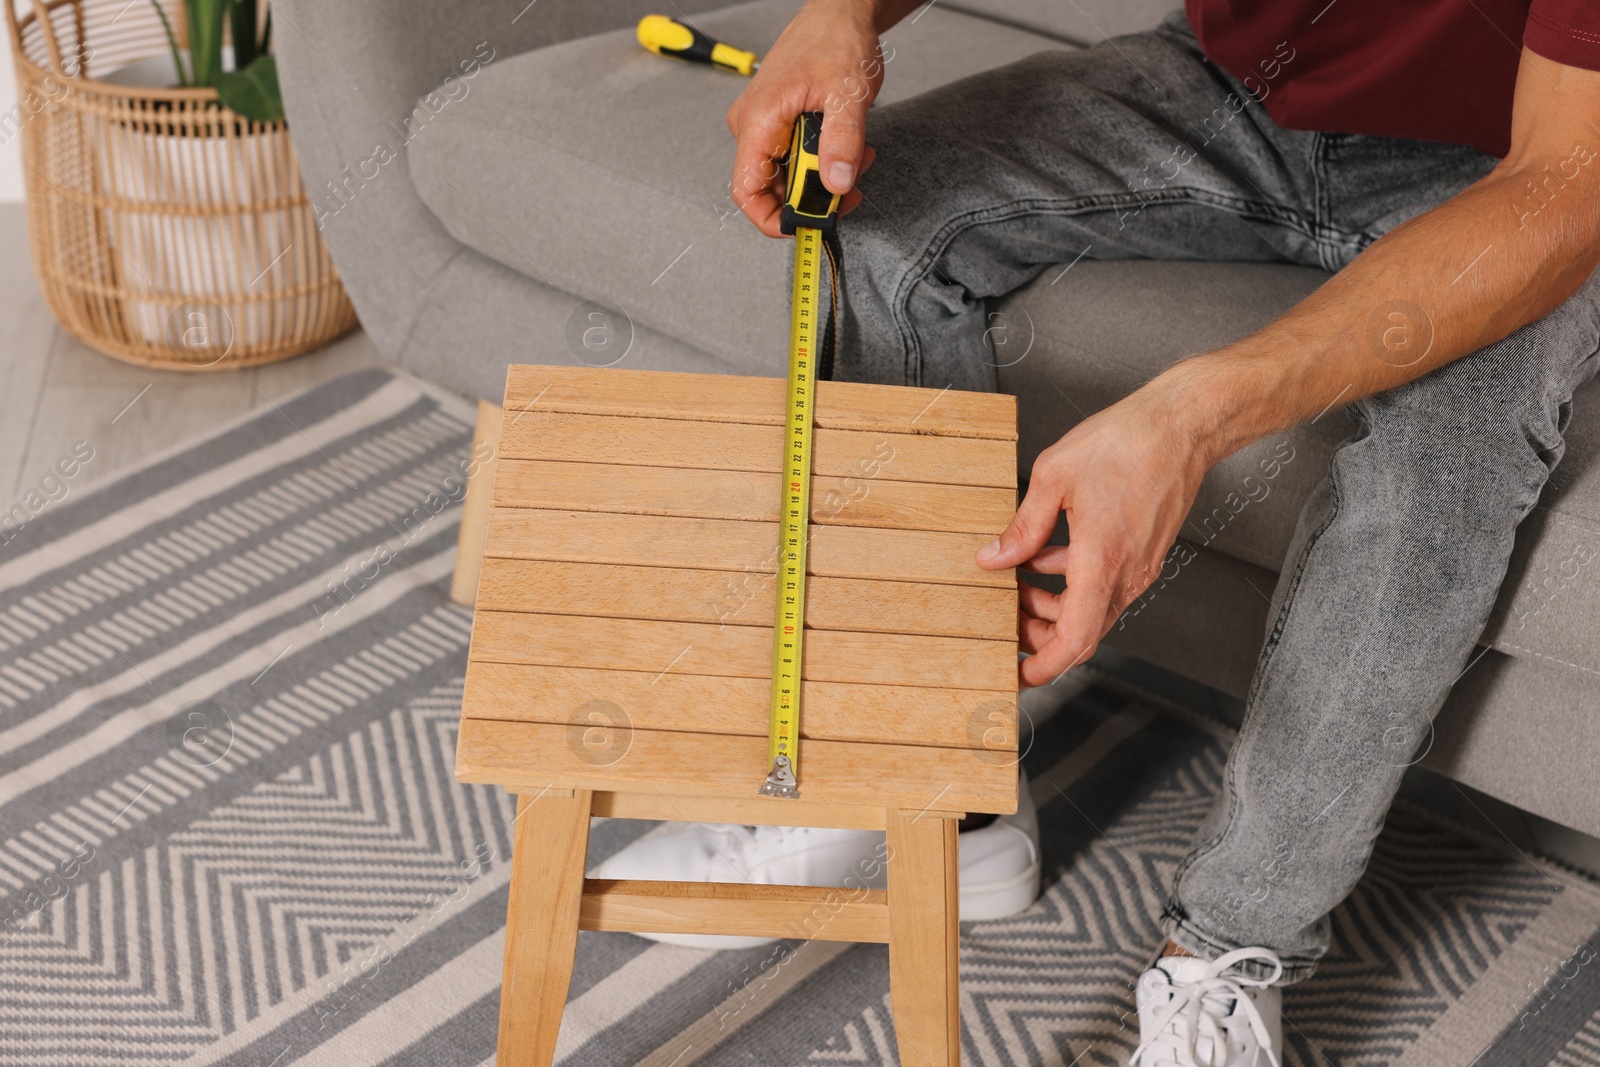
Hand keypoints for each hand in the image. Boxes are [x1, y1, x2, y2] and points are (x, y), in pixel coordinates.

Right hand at [726, 0, 889, 235]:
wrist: (839, 13)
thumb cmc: (836, 40)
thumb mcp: (848, 94)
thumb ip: (842, 142)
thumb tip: (836, 184)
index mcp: (758, 121)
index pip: (746, 191)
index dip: (771, 219)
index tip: (805, 227)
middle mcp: (752, 127)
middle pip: (771, 189)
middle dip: (813, 197)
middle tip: (851, 186)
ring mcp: (763, 126)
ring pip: (786, 176)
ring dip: (823, 179)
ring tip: (856, 158)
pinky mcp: (778, 125)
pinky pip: (793, 159)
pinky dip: (822, 163)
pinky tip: (846, 150)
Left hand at [977, 382, 1215, 688]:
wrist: (1184, 424)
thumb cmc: (1127, 442)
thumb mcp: (1055, 477)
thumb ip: (1023, 526)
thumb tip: (993, 558)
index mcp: (1103, 562)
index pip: (1075, 641)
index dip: (1044, 666)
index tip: (1018, 677)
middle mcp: (1127, 575)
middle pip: (1079, 632)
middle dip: (1037, 634)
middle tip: (1004, 617)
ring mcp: (1139, 566)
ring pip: (1089, 609)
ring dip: (1051, 606)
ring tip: (1015, 580)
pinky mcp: (1142, 553)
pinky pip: (1102, 585)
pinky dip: (1069, 582)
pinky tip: (1042, 555)